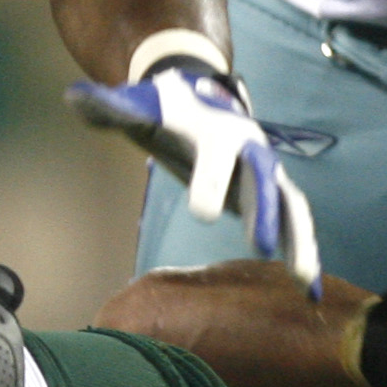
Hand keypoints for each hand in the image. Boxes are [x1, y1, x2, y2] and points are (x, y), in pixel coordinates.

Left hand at [68, 63, 321, 284]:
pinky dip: (304, 251)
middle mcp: (249, 150)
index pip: (213, 158)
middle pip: (263, 182)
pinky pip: (294, 222)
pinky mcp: (272, 192)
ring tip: (305, 281)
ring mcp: (265, 172)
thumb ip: (110, 107)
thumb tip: (75, 99)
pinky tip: (311, 293)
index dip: (208, 182)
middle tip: (264, 247)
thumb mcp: (137, 106)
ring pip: (290, 206)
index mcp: (215, 132)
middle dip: (265, 212)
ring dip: (299, 240)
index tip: (203, 214)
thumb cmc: (163, 108)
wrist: (200, 93)